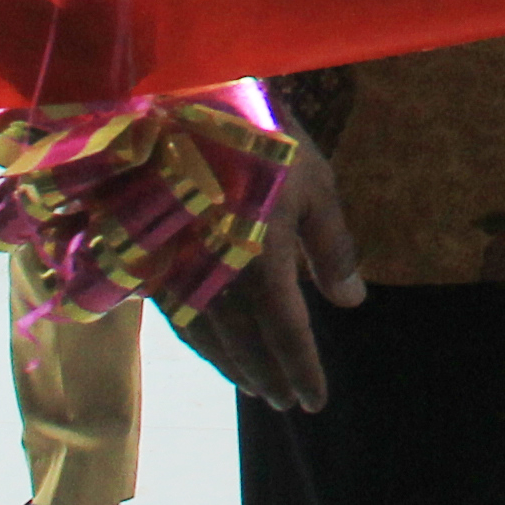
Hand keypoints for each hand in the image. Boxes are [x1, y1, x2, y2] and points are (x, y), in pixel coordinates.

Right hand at [165, 114, 363, 412]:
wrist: (181, 102)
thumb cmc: (262, 137)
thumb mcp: (314, 184)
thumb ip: (333, 247)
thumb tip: (351, 302)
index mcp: (263, 265)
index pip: (287, 336)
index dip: (302, 370)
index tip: (315, 402)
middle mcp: (218, 280)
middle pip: (246, 346)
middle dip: (269, 376)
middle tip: (286, 402)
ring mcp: (180, 273)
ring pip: (209, 338)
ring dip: (233, 367)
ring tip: (254, 388)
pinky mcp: (152, 260)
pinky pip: (176, 317)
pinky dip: (198, 342)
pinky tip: (210, 348)